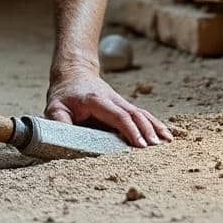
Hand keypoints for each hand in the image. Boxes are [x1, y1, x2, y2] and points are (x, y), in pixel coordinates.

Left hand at [46, 69, 171, 147]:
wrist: (74, 75)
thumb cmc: (64, 95)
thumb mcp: (55, 107)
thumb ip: (59, 122)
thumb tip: (64, 140)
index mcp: (97, 101)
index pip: (118, 115)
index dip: (130, 129)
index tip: (139, 144)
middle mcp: (113, 100)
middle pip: (135, 114)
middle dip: (147, 130)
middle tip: (156, 147)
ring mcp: (121, 102)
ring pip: (142, 113)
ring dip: (155, 126)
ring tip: (167, 141)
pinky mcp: (124, 107)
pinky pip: (142, 115)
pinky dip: (154, 124)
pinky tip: (165, 134)